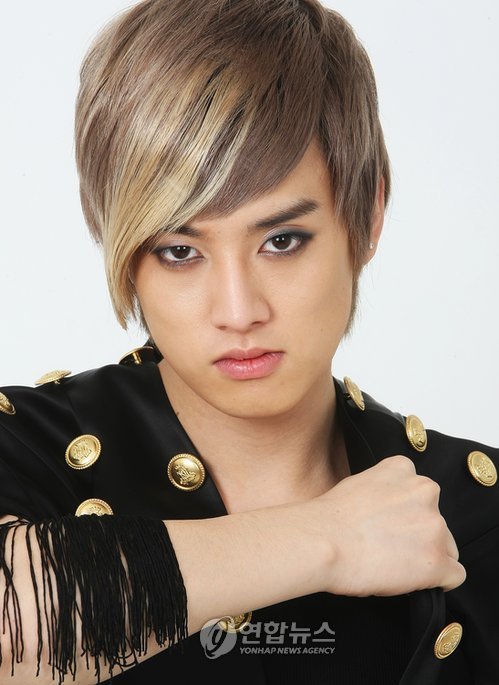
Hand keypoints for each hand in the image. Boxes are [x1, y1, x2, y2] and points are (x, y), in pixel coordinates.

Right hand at [308, 455, 465, 595]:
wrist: (321, 541)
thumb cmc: (329, 518)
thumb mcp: (358, 483)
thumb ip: (384, 490)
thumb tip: (389, 511)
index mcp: (403, 470)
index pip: (420, 493)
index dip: (407, 513)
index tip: (392, 525)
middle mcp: (425, 492)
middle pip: (435, 521)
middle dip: (418, 536)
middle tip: (389, 548)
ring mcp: (434, 527)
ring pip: (445, 548)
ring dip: (425, 557)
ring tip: (392, 565)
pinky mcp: (437, 561)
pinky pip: (454, 575)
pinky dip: (439, 581)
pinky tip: (413, 581)